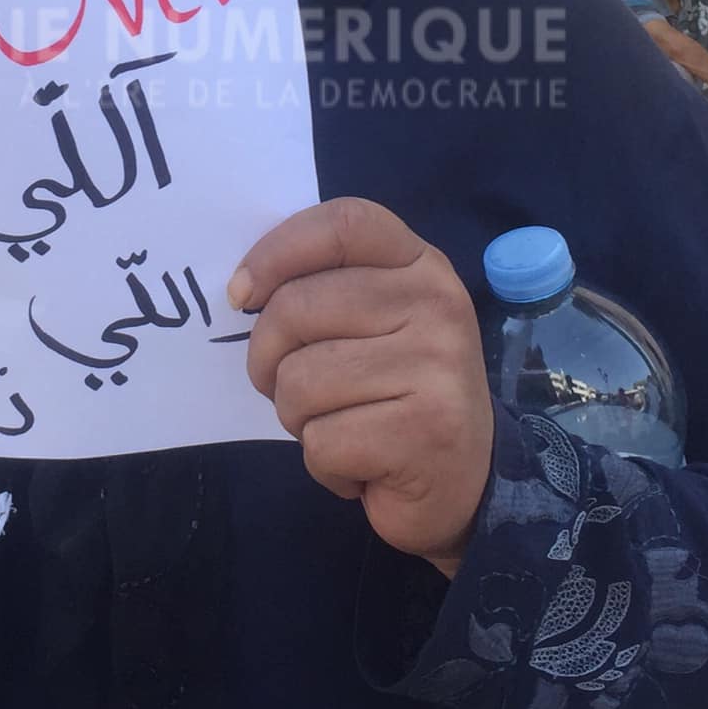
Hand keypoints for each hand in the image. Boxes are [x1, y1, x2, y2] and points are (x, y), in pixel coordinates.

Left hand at [233, 199, 493, 577]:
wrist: (466, 483)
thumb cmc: (396, 393)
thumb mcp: (374, 323)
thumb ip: (325, 289)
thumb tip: (241, 289)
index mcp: (421, 266)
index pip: (342, 224)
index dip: (277, 251)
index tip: (241, 293)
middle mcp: (437, 305)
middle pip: (297, 306)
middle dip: (267, 358)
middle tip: (290, 386)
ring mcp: (437, 367)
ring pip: (300, 380)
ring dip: (296, 417)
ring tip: (338, 426)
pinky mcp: (426, 432)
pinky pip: (321, 440)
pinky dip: (322, 464)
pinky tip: (358, 465)